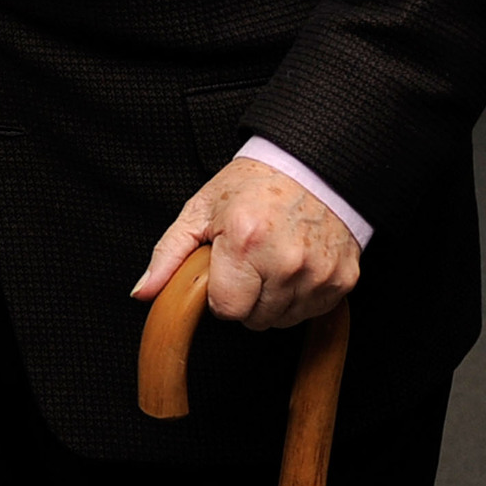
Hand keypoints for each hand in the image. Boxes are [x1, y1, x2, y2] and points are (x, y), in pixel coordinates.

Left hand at [132, 157, 359, 331]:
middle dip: (247, 296)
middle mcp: (285, 260)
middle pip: (255, 319)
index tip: (227, 268)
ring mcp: (318, 272)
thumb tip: (142, 293)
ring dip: (274, 299)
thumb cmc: (253, 185)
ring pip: (283, 320)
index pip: (226, 309)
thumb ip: (169, 254)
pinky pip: (312, 312)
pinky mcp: (343, 280)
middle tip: (251, 259)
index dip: (220, 293)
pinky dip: (302, 295)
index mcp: (245, 240)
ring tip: (274, 259)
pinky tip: (297, 264)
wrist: (312, 165)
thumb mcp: (201, 210)